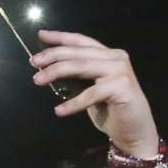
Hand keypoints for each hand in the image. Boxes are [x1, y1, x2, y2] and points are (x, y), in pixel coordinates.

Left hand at [31, 32, 156, 153]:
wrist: (134, 132)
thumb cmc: (111, 110)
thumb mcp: (90, 88)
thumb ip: (77, 75)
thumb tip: (47, 67)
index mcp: (108, 55)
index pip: (81, 41)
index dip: (61, 37)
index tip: (41, 35)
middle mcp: (116, 58)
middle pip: (78, 53)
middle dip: (53, 55)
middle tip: (33, 62)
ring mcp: (120, 71)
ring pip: (82, 67)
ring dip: (57, 72)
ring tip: (37, 80)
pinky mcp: (122, 87)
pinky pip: (91, 94)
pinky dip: (73, 103)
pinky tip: (59, 110)